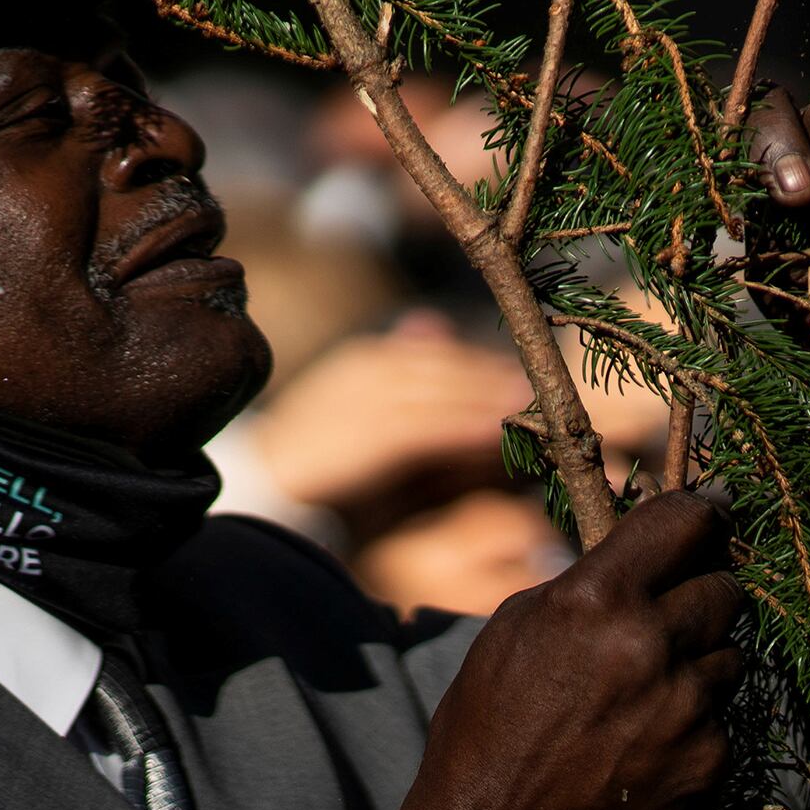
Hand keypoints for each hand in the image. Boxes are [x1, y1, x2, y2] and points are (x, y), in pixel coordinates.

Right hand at [250, 315, 532, 509]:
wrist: (258, 486)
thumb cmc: (310, 455)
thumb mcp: (353, 406)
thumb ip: (399, 372)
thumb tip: (432, 323)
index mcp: (368, 359)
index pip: (441, 359)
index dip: (486, 369)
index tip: (529, 382)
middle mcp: (368, 370)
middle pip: (450, 371)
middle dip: (499, 382)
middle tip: (551, 395)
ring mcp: (364, 399)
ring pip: (444, 394)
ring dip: (493, 401)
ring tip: (539, 412)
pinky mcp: (364, 435)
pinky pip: (426, 427)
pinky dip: (463, 426)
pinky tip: (496, 433)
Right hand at [380, 492, 743, 809]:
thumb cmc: (486, 736)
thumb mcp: (514, 633)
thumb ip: (584, 587)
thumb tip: (637, 558)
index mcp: (596, 600)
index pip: (683, 522)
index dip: (700, 512)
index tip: (709, 513)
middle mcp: (652, 646)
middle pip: (725, 588)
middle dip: (702, 593)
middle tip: (671, 614)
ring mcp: (689, 710)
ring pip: (732, 655)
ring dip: (700, 662)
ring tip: (647, 690)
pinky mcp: (709, 765)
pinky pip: (723, 720)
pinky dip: (696, 724)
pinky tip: (649, 742)